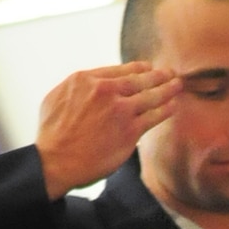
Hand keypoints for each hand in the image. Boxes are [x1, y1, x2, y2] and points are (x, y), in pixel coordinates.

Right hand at [35, 63, 181, 199]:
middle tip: (169, 73)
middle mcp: (106, 91)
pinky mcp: (130, 131)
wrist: (56, 160)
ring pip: (151, 95)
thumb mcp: (56, 97)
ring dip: (167, 89)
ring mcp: (120, 110)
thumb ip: (77, 89)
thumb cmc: (51, 134)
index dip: (138, 68)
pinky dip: (165, 110)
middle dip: (158, 75)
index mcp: (87, 79)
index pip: (120, 70)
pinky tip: (173, 106)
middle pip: (139, 79)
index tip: (148, 68)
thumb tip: (87, 87)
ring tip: (178, 85)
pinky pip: (154, 117)